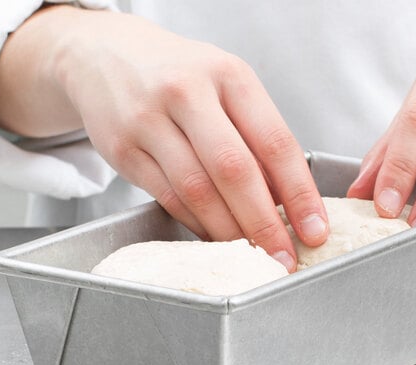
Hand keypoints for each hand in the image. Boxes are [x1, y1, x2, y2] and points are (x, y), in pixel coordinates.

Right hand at [52, 9, 327, 270]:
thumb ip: (254, 135)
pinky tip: (215, 237)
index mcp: (228, 76)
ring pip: (198, 191)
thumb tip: (285, 200)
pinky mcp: (123, 149)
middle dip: (265, 224)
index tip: (314, 230)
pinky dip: (197, 224)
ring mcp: (150, 121)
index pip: (275, 143)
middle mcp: (188, 93)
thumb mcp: (224, 86)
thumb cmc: (176, 74)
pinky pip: (169, 198)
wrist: (101, 55)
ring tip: (253, 255)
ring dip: (230, 232)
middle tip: (283, 257)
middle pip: (235, 171)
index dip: (299, 194)